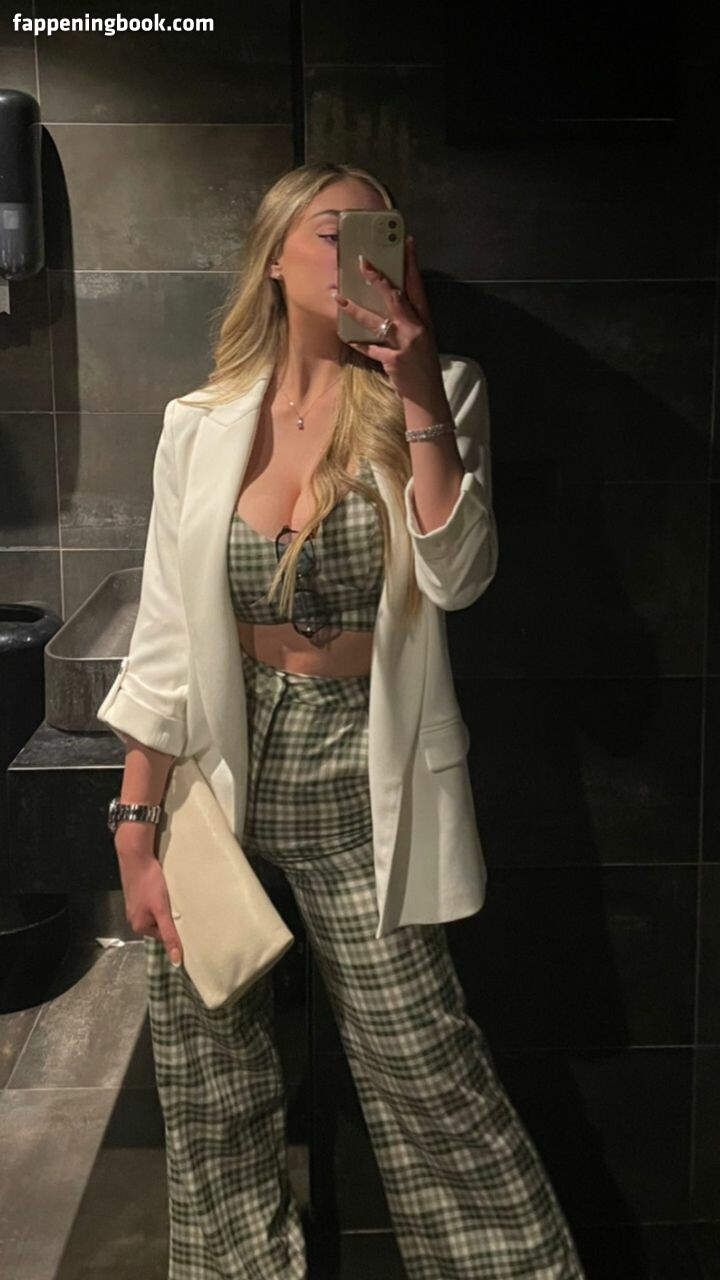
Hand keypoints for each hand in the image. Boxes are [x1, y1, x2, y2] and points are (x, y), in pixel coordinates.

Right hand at [116, 835, 182, 966]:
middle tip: (179, 906)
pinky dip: (159, 898)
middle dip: (169, 916)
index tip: (185, 919)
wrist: (136, 857)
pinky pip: (151, 902)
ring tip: (173, 897)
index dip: (174, 927)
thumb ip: (170, 935)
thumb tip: (176, 961)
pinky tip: (164, 890)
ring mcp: (134, 906)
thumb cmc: (150, 884)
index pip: (163, 935)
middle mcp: (134, 919)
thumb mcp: (162, 911)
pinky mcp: (137, 894)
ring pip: (156, 912)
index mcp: (139, 927)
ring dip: (165, 906)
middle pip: (159, 923)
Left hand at [336, 234, 444, 401]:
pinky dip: (358, 343)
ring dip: (355, 308)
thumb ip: (409, 318)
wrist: (427, 396)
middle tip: (362, 262)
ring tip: (338, 297)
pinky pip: (370, 348)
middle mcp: (415, 328)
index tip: (405, 242)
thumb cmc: (423, 364)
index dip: (411, 263)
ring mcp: (404, 344)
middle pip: (395, 296)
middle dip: (377, 278)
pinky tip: (346, 337)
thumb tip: (391, 299)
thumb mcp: (422, 337)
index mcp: (424, 319)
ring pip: (376, 320)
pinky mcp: (393, 360)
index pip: (417, 285)